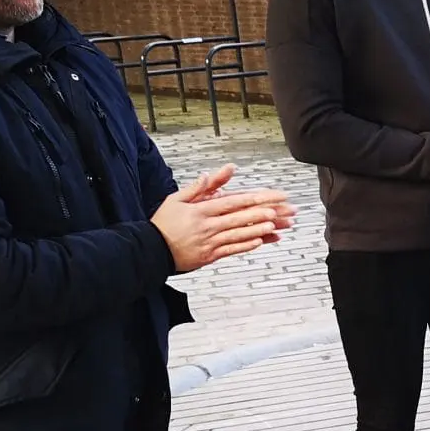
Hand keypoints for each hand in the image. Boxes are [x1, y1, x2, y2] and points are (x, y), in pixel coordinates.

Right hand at [151, 165, 294, 272]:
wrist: (150, 250)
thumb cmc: (163, 224)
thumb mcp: (176, 199)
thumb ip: (198, 188)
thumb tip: (211, 174)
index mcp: (200, 211)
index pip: (231, 202)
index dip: (251, 199)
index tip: (267, 196)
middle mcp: (207, 226)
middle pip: (239, 217)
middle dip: (261, 213)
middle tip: (279, 210)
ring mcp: (209, 242)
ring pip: (238, 234)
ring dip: (258, 229)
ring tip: (274, 225)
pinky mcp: (209, 256)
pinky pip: (231, 250)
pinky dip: (246, 245)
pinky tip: (259, 241)